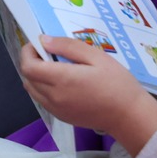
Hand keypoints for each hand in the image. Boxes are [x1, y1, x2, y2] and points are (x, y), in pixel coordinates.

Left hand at [18, 36, 156, 153]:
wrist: (129, 116)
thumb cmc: (117, 84)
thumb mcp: (97, 57)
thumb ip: (68, 47)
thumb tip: (44, 40)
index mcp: (61, 79)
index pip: (28, 66)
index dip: (28, 52)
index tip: (39, 44)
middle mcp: (53, 96)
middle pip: (27, 77)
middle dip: (32, 62)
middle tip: (49, 53)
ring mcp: (55, 109)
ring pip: (32, 90)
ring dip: (36, 76)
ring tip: (55, 67)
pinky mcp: (61, 117)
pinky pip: (42, 100)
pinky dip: (43, 89)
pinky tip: (62, 83)